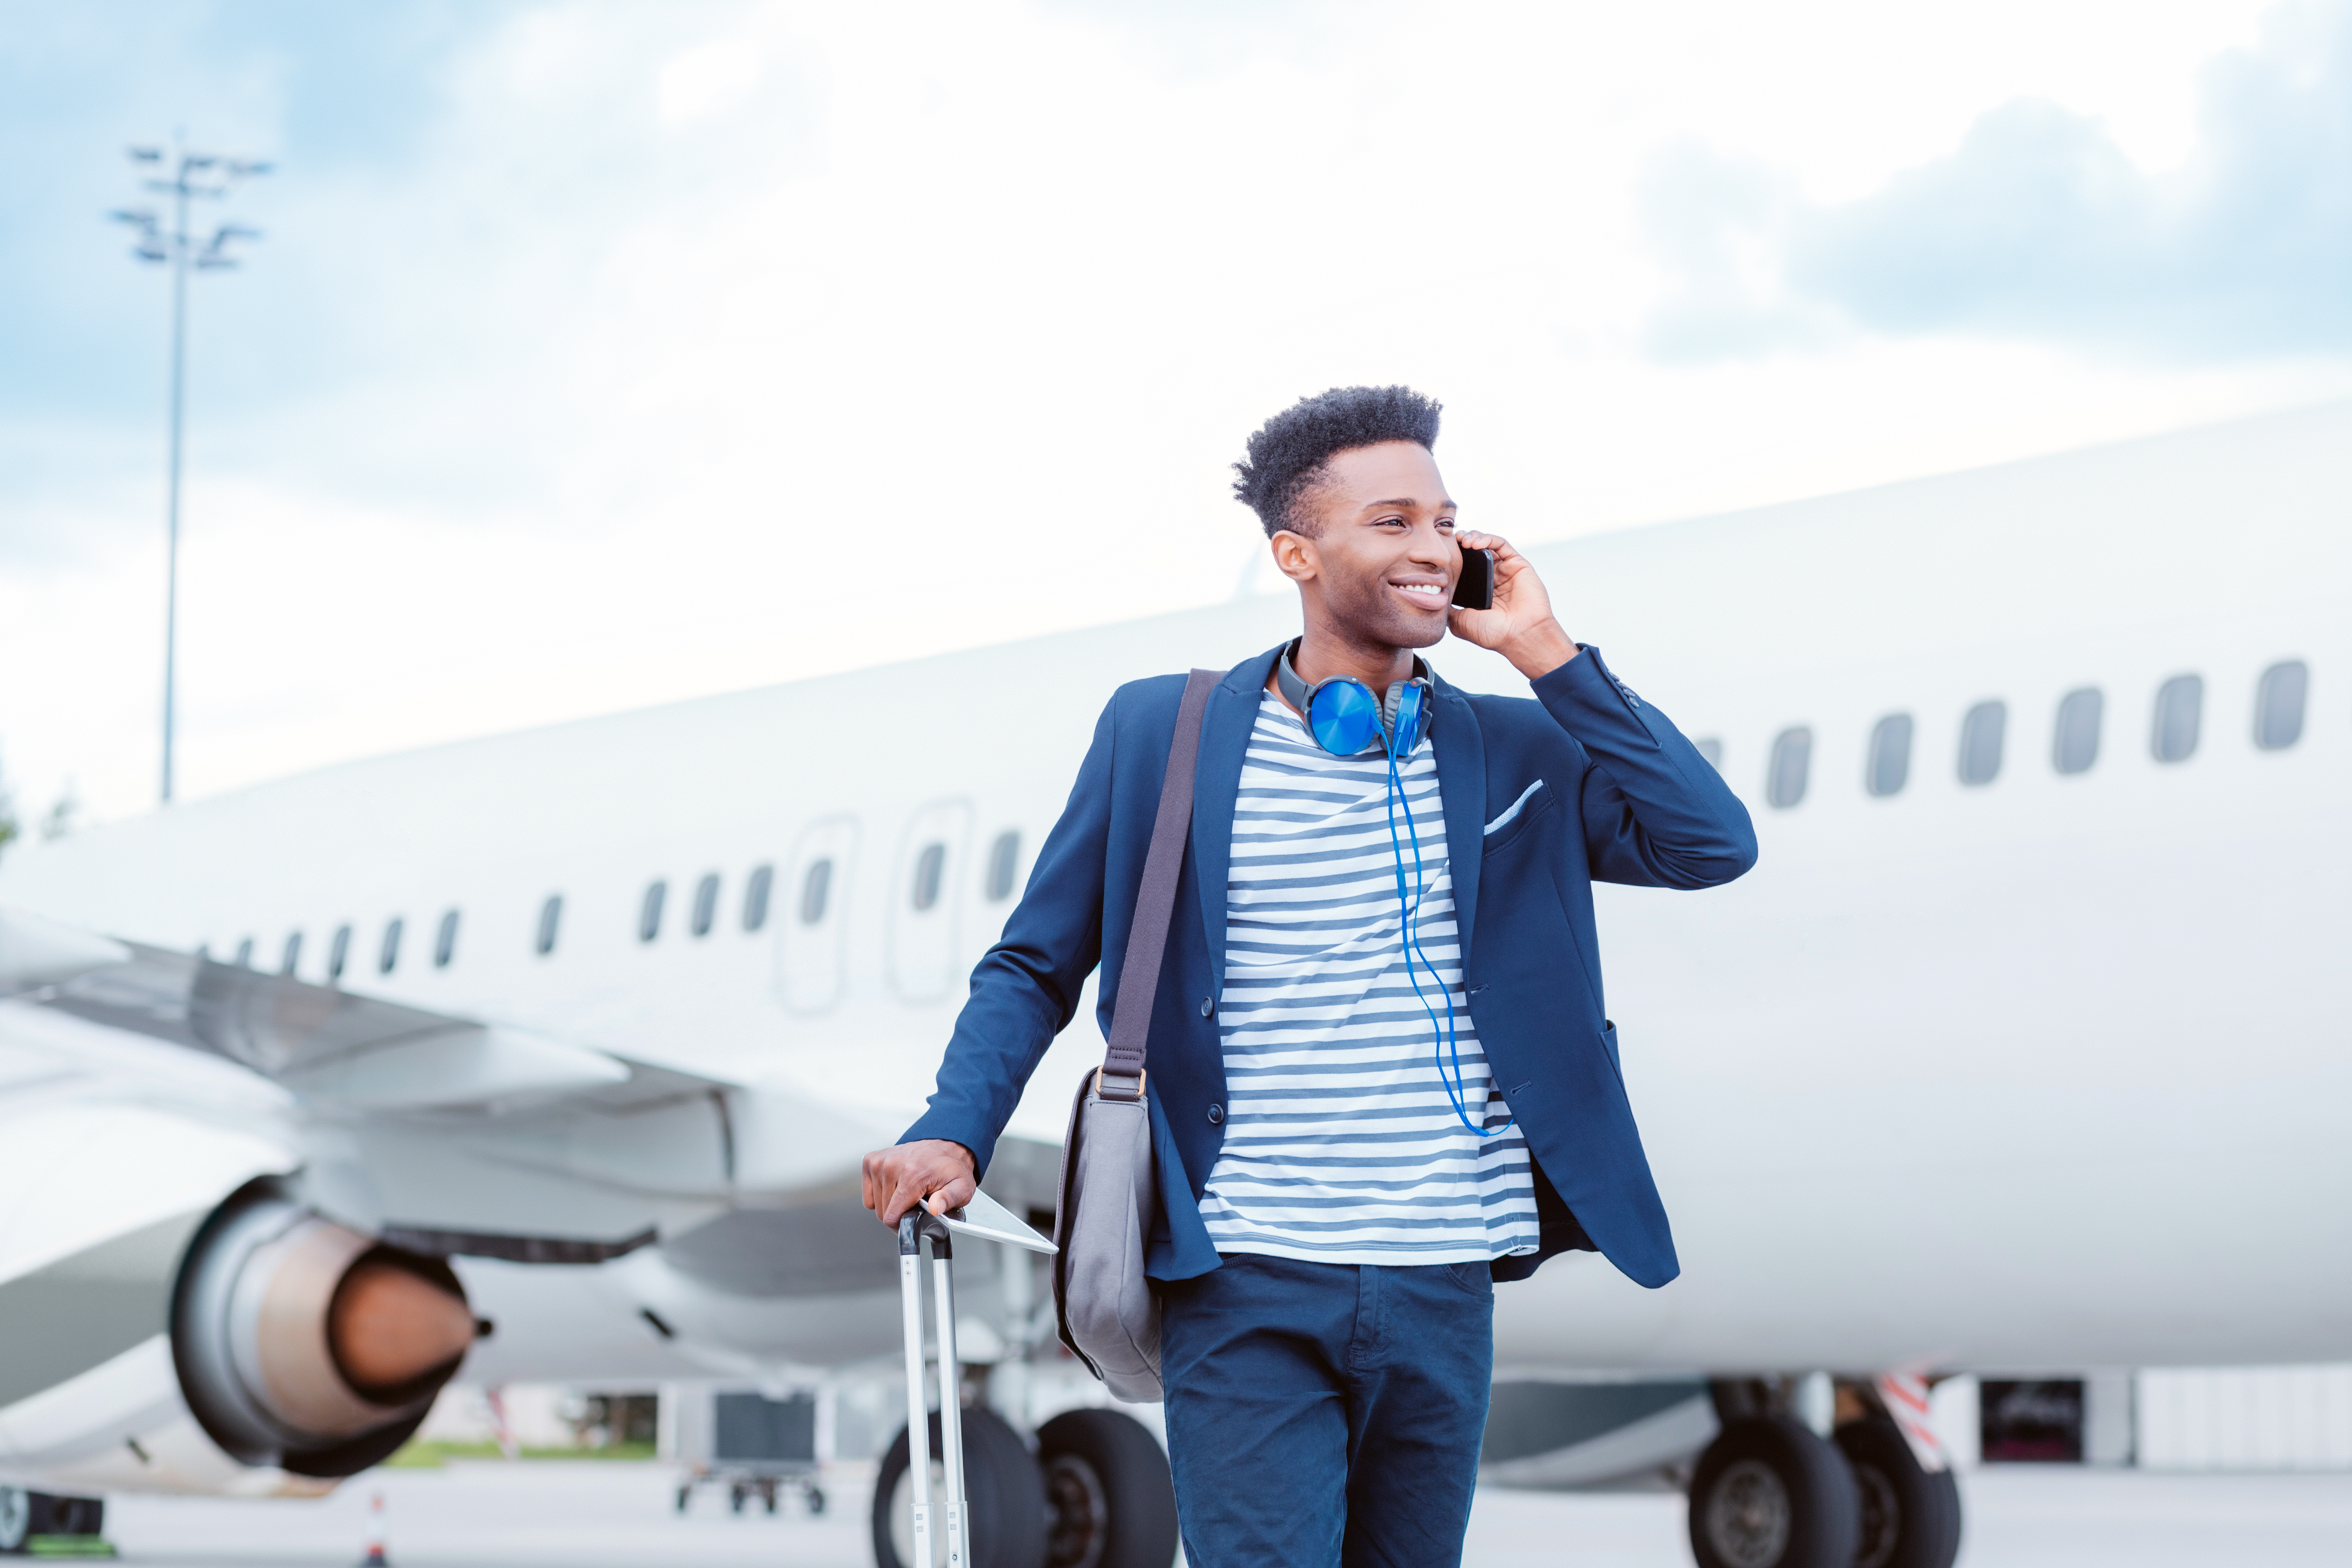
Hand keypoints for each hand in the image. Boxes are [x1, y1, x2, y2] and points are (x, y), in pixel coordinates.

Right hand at [862, 1139, 977, 1226]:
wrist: (946, 1146)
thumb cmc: (951, 1169)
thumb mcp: (961, 1188)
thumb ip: (949, 1200)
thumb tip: (936, 1208)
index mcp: (912, 1173)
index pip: (891, 1216)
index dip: (902, 1225)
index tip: (913, 1220)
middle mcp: (892, 1164)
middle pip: (883, 1211)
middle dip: (899, 1213)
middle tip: (915, 1203)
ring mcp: (879, 1161)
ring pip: (875, 1203)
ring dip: (890, 1202)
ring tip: (908, 1192)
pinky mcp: (871, 1160)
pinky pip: (868, 1192)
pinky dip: (879, 1194)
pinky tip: (896, 1186)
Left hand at [1449, 530, 1577, 679]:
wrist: (1519, 635)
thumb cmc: (1493, 633)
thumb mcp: (1459, 622)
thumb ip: (1447, 608)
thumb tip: (1431, 598)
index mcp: (1479, 591)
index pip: (1464, 568)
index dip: (1453, 559)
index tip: (1440, 555)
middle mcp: (1492, 579)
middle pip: (1474, 553)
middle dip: (1460, 545)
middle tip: (1449, 542)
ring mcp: (1505, 571)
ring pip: (1487, 545)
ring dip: (1473, 538)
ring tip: (1461, 541)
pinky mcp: (1518, 564)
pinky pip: (1501, 544)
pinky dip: (1487, 539)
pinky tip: (1475, 544)